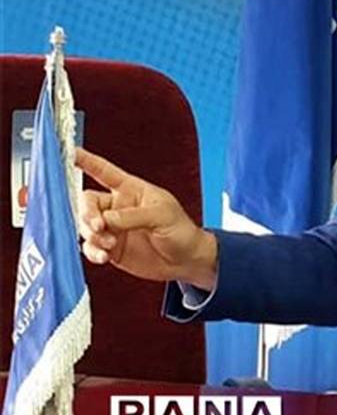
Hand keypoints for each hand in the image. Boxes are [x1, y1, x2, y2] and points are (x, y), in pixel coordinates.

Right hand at [74, 148, 217, 289]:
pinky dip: (93, 251)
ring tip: (109, 244)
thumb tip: (105, 219)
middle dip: (87, 214)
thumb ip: (132, 216)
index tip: (70, 153)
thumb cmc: (182, 231)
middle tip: (99, 226)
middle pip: (87, 203)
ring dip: (92, 235)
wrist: (187, 261)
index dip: (86, 161)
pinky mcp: (111, 248)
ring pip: (86, 226)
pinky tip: (103, 256)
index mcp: (131, 190)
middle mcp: (117, 207)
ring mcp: (113, 228)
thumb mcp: (162, 216)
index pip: (104, 171)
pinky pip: (91, 247)